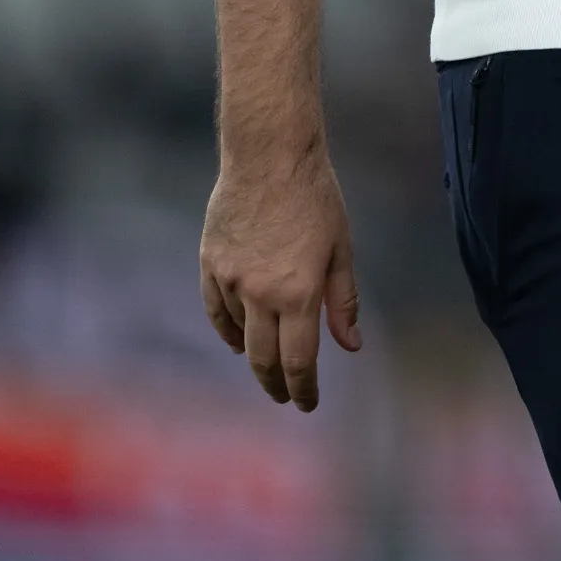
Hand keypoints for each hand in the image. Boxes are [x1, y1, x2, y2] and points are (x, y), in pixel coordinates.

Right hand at [199, 144, 361, 410]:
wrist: (269, 156)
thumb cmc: (316, 198)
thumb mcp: (341, 249)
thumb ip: (344, 302)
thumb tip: (351, 346)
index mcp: (299, 293)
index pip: (299, 361)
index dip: (304, 389)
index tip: (308, 404)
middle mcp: (260, 293)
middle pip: (264, 359)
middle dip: (277, 385)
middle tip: (286, 397)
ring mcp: (230, 280)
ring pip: (239, 335)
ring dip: (255, 354)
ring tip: (270, 366)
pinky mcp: (209, 264)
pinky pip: (216, 311)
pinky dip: (228, 331)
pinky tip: (238, 341)